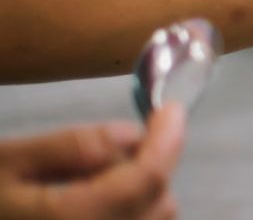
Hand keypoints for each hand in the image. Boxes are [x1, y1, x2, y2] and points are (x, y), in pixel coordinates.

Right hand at [0, 104, 184, 219]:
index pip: (146, 180)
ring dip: (139, 194)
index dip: (167, 140)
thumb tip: (132, 134)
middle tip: (111, 148)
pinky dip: (129, 213)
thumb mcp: (6, 161)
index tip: (170, 110)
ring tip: (85, 181)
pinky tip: (91, 200)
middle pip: (157, 204)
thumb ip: (71, 147)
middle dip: (148, 167)